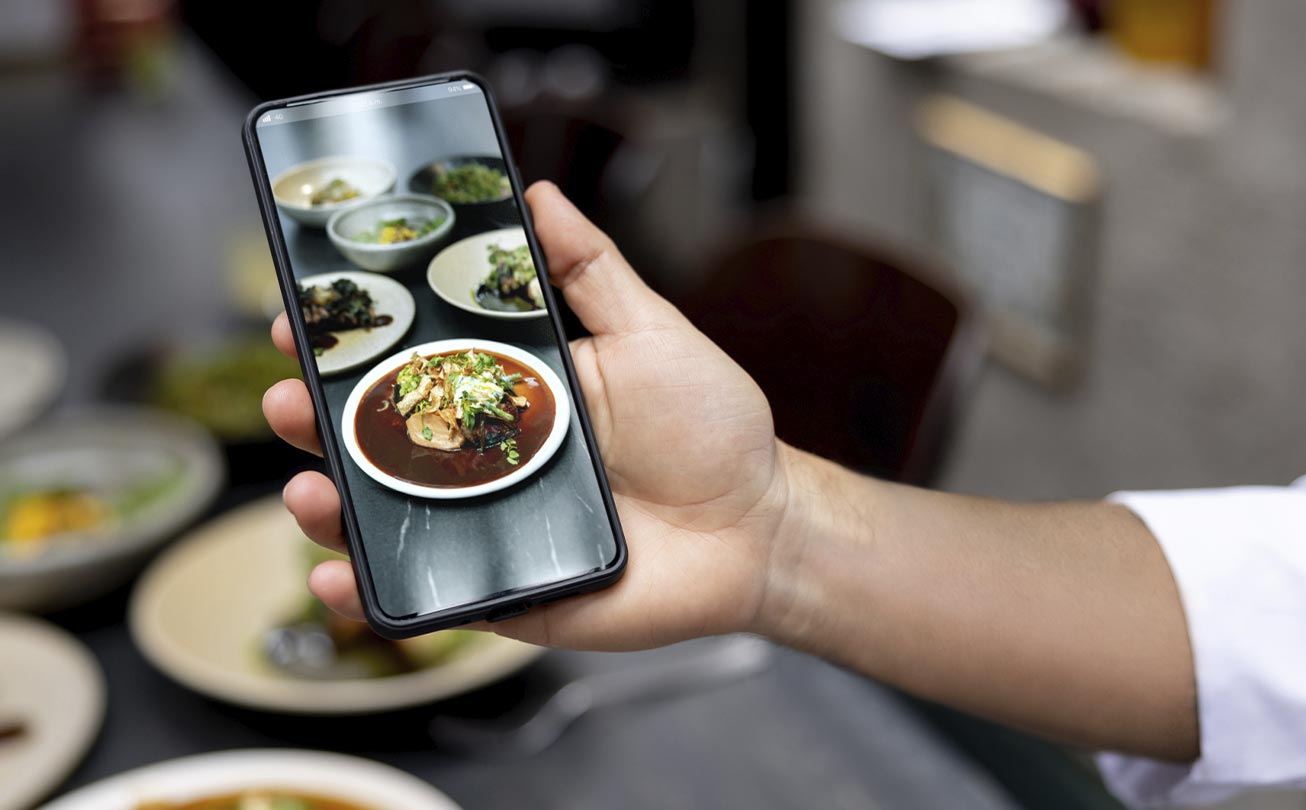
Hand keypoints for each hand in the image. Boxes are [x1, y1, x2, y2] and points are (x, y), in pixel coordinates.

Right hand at [264, 181, 793, 648]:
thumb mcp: (652, 333)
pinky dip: (370, 595)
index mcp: (511, 389)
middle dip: (316, 418)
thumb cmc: (711, 430)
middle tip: (286, 397)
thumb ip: (591, 270)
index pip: (412, 361)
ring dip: (326, 503)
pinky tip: (337, 578)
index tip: (303, 313)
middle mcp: (486, 457)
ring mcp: (488, 527)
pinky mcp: (503, 592)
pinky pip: (424, 597)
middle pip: (378, 439)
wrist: (759, 528)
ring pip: (385, 517)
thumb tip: (538, 196)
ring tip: (306, 488)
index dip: (354, 341)